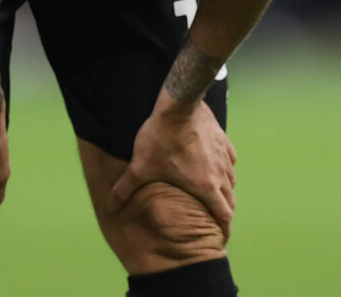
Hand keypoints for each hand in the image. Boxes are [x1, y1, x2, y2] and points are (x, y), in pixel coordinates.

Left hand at [107, 91, 236, 239]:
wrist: (178, 105)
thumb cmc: (161, 138)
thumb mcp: (140, 167)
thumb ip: (125, 189)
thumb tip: (110, 207)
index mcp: (205, 186)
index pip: (224, 215)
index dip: (223, 229)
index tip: (220, 235)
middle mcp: (220, 173)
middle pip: (230, 200)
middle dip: (223, 210)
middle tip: (213, 217)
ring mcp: (224, 155)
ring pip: (231, 179)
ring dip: (224, 189)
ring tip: (212, 192)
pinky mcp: (223, 139)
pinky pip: (229, 159)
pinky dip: (224, 167)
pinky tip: (213, 164)